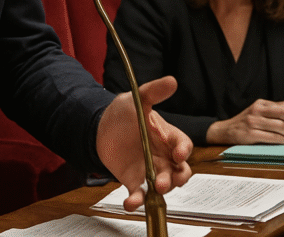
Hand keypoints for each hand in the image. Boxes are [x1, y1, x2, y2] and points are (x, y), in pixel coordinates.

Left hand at [96, 76, 192, 211]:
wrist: (101, 128)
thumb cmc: (125, 113)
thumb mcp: (138, 99)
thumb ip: (154, 92)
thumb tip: (172, 80)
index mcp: (168, 136)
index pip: (183, 145)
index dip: (183, 150)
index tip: (179, 153)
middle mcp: (163, 156)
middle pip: (179, 170)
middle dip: (178, 177)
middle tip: (170, 180)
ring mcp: (151, 170)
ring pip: (164, 184)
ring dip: (163, 189)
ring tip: (157, 189)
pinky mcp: (135, 180)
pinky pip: (140, 194)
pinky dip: (137, 201)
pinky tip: (130, 203)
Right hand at [206, 99, 283, 145]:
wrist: (224, 131)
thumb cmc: (245, 123)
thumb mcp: (256, 112)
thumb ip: (272, 113)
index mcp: (260, 104)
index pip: (283, 109)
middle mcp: (256, 111)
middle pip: (283, 115)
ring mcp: (252, 122)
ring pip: (280, 127)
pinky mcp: (250, 134)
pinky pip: (272, 137)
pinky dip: (282, 140)